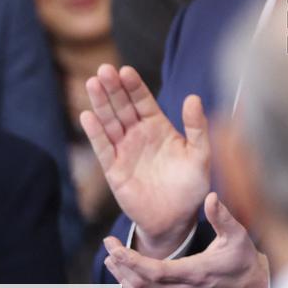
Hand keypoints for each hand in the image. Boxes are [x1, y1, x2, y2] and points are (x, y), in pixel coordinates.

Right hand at [81, 64, 210, 256]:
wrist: (177, 218)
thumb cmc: (191, 186)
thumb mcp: (200, 154)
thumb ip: (197, 127)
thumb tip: (193, 98)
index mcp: (159, 127)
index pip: (143, 101)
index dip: (134, 86)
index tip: (126, 70)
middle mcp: (139, 135)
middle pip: (122, 107)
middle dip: (113, 88)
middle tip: (104, 69)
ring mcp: (125, 151)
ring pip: (110, 122)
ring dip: (100, 104)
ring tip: (93, 83)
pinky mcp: (115, 169)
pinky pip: (103, 148)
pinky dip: (95, 133)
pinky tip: (87, 116)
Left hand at [103, 193, 268, 287]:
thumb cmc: (244, 259)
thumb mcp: (238, 234)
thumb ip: (221, 217)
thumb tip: (210, 197)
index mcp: (197, 273)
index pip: (155, 271)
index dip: (131, 261)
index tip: (114, 247)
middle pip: (143, 285)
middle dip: (121, 267)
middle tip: (109, 248)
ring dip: (124, 282)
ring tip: (112, 263)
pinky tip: (127, 284)